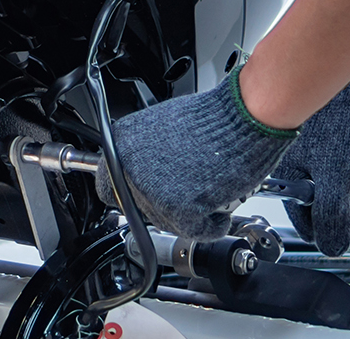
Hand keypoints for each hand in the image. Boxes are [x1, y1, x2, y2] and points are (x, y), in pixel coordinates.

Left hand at [99, 66, 298, 239]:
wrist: (240, 118)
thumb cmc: (212, 119)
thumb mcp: (161, 128)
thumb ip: (143, 155)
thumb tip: (140, 175)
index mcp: (121, 145)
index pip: (108, 187)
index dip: (132, 194)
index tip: (146, 194)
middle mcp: (129, 169)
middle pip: (141, 209)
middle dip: (166, 204)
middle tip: (189, 188)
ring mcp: (151, 192)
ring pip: (168, 222)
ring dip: (190, 214)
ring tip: (208, 188)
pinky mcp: (178, 210)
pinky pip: (195, 231)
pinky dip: (211, 225)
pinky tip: (218, 205)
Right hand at [274, 53, 349, 255]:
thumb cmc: (343, 109)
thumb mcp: (336, 169)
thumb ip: (331, 213)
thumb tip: (332, 245)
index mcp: (292, 177)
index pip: (308, 227)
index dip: (330, 229)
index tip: (344, 218)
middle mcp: (309, 178)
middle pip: (332, 225)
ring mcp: (332, 173)